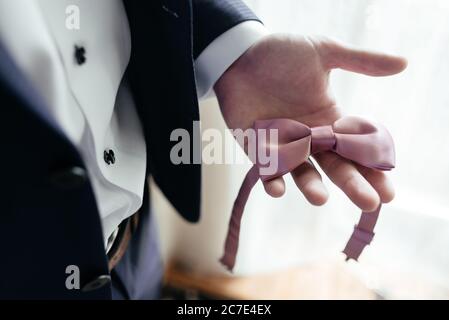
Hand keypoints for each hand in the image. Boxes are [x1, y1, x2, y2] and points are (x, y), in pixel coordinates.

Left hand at [214, 34, 406, 211]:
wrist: (240, 54)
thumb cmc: (281, 53)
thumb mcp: (324, 52)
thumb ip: (361, 62)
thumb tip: (404, 63)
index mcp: (328, 118)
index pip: (357, 148)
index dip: (373, 168)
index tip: (389, 191)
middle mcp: (308, 136)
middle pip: (335, 165)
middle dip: (352, 184)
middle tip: (369, 204)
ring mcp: (281, 144)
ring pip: (301, 171)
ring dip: (311, 186)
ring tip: (320, 198)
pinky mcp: (255, 146)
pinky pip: (265, 167)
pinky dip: (271, 179)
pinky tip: (278, 189)